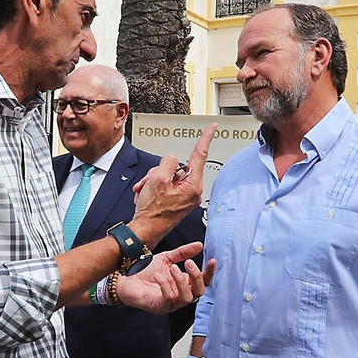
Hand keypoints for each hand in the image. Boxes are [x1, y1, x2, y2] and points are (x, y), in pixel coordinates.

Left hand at [115, 242, 215, 313]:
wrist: (126, 278)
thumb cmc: (145, 271)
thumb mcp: (167, 258)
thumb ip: (183, 253)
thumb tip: (199, 245)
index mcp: (184, 284)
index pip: (203, 282)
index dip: (209, 273)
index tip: (212, 260)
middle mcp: (180, 296)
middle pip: (199, 292)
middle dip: (196, 276)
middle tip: (188, 263)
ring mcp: (170, 304)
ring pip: (186, 298)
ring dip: (181, 281)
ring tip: (172, 267)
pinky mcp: (159, 307)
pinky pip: (168, 299)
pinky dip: (165, 285)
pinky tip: (158, 275)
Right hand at [131, 126, 215, 244]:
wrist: (144, 230)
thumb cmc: (152, 211)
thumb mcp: (158, 178)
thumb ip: (168, 162)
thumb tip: (171, 160)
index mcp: (193, 185)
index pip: (200, 155)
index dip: (205, 138)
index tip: (213, 127)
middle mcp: (192, 191)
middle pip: (177, 166)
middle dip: (160, 170)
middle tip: (150, 182)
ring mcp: (185, 197)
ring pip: (168, 175)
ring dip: (153, 180)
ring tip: (145, 191)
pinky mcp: (177, 201)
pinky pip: (166, 185)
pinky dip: (154, 187)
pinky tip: (146, 194)